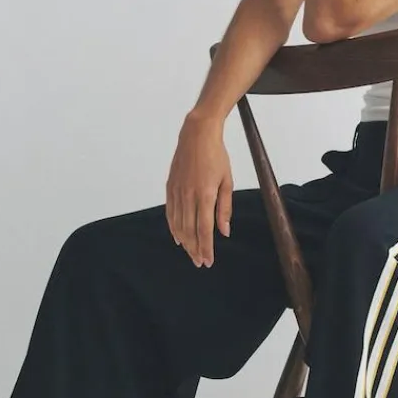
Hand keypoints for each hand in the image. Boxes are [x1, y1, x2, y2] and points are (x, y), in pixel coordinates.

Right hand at [165, 113, 232, 267]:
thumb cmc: (217, 156)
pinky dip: (173, 227)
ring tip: (191, 253)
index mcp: (205, 195)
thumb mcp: (227, 181)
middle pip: (190, 231)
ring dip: (185, 242)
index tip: (208, 261)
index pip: (204, 229)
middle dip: (195, 249)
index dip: (206, 248)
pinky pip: (170, 212)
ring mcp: (177, 191)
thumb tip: (224, 232)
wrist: (197, 135)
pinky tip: (178, 237)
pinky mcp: (170, 186)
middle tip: (200, 262)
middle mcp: (188, 195)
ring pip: (178, 224)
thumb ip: (224, 208)